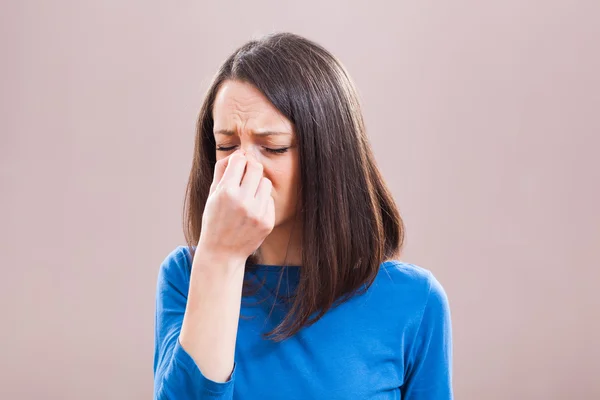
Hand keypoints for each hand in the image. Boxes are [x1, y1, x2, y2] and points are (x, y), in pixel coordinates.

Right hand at [197, 150, 274, 265]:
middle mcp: (243, 201)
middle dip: (251, 168)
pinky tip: (251, 212)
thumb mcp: (212, 195)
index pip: (240, 160)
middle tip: (245, 176)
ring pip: (266, 182)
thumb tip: (237, 152)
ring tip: (247, 196)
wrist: (222, 253)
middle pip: (256, 167)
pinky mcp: (268, 222)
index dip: (239, 160)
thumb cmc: (214, 220)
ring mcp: (257, 212)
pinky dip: (262, 202)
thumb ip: (222, 171)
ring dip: (258, 185)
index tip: (237, 165)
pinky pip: (269, 200)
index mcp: (226, 192)